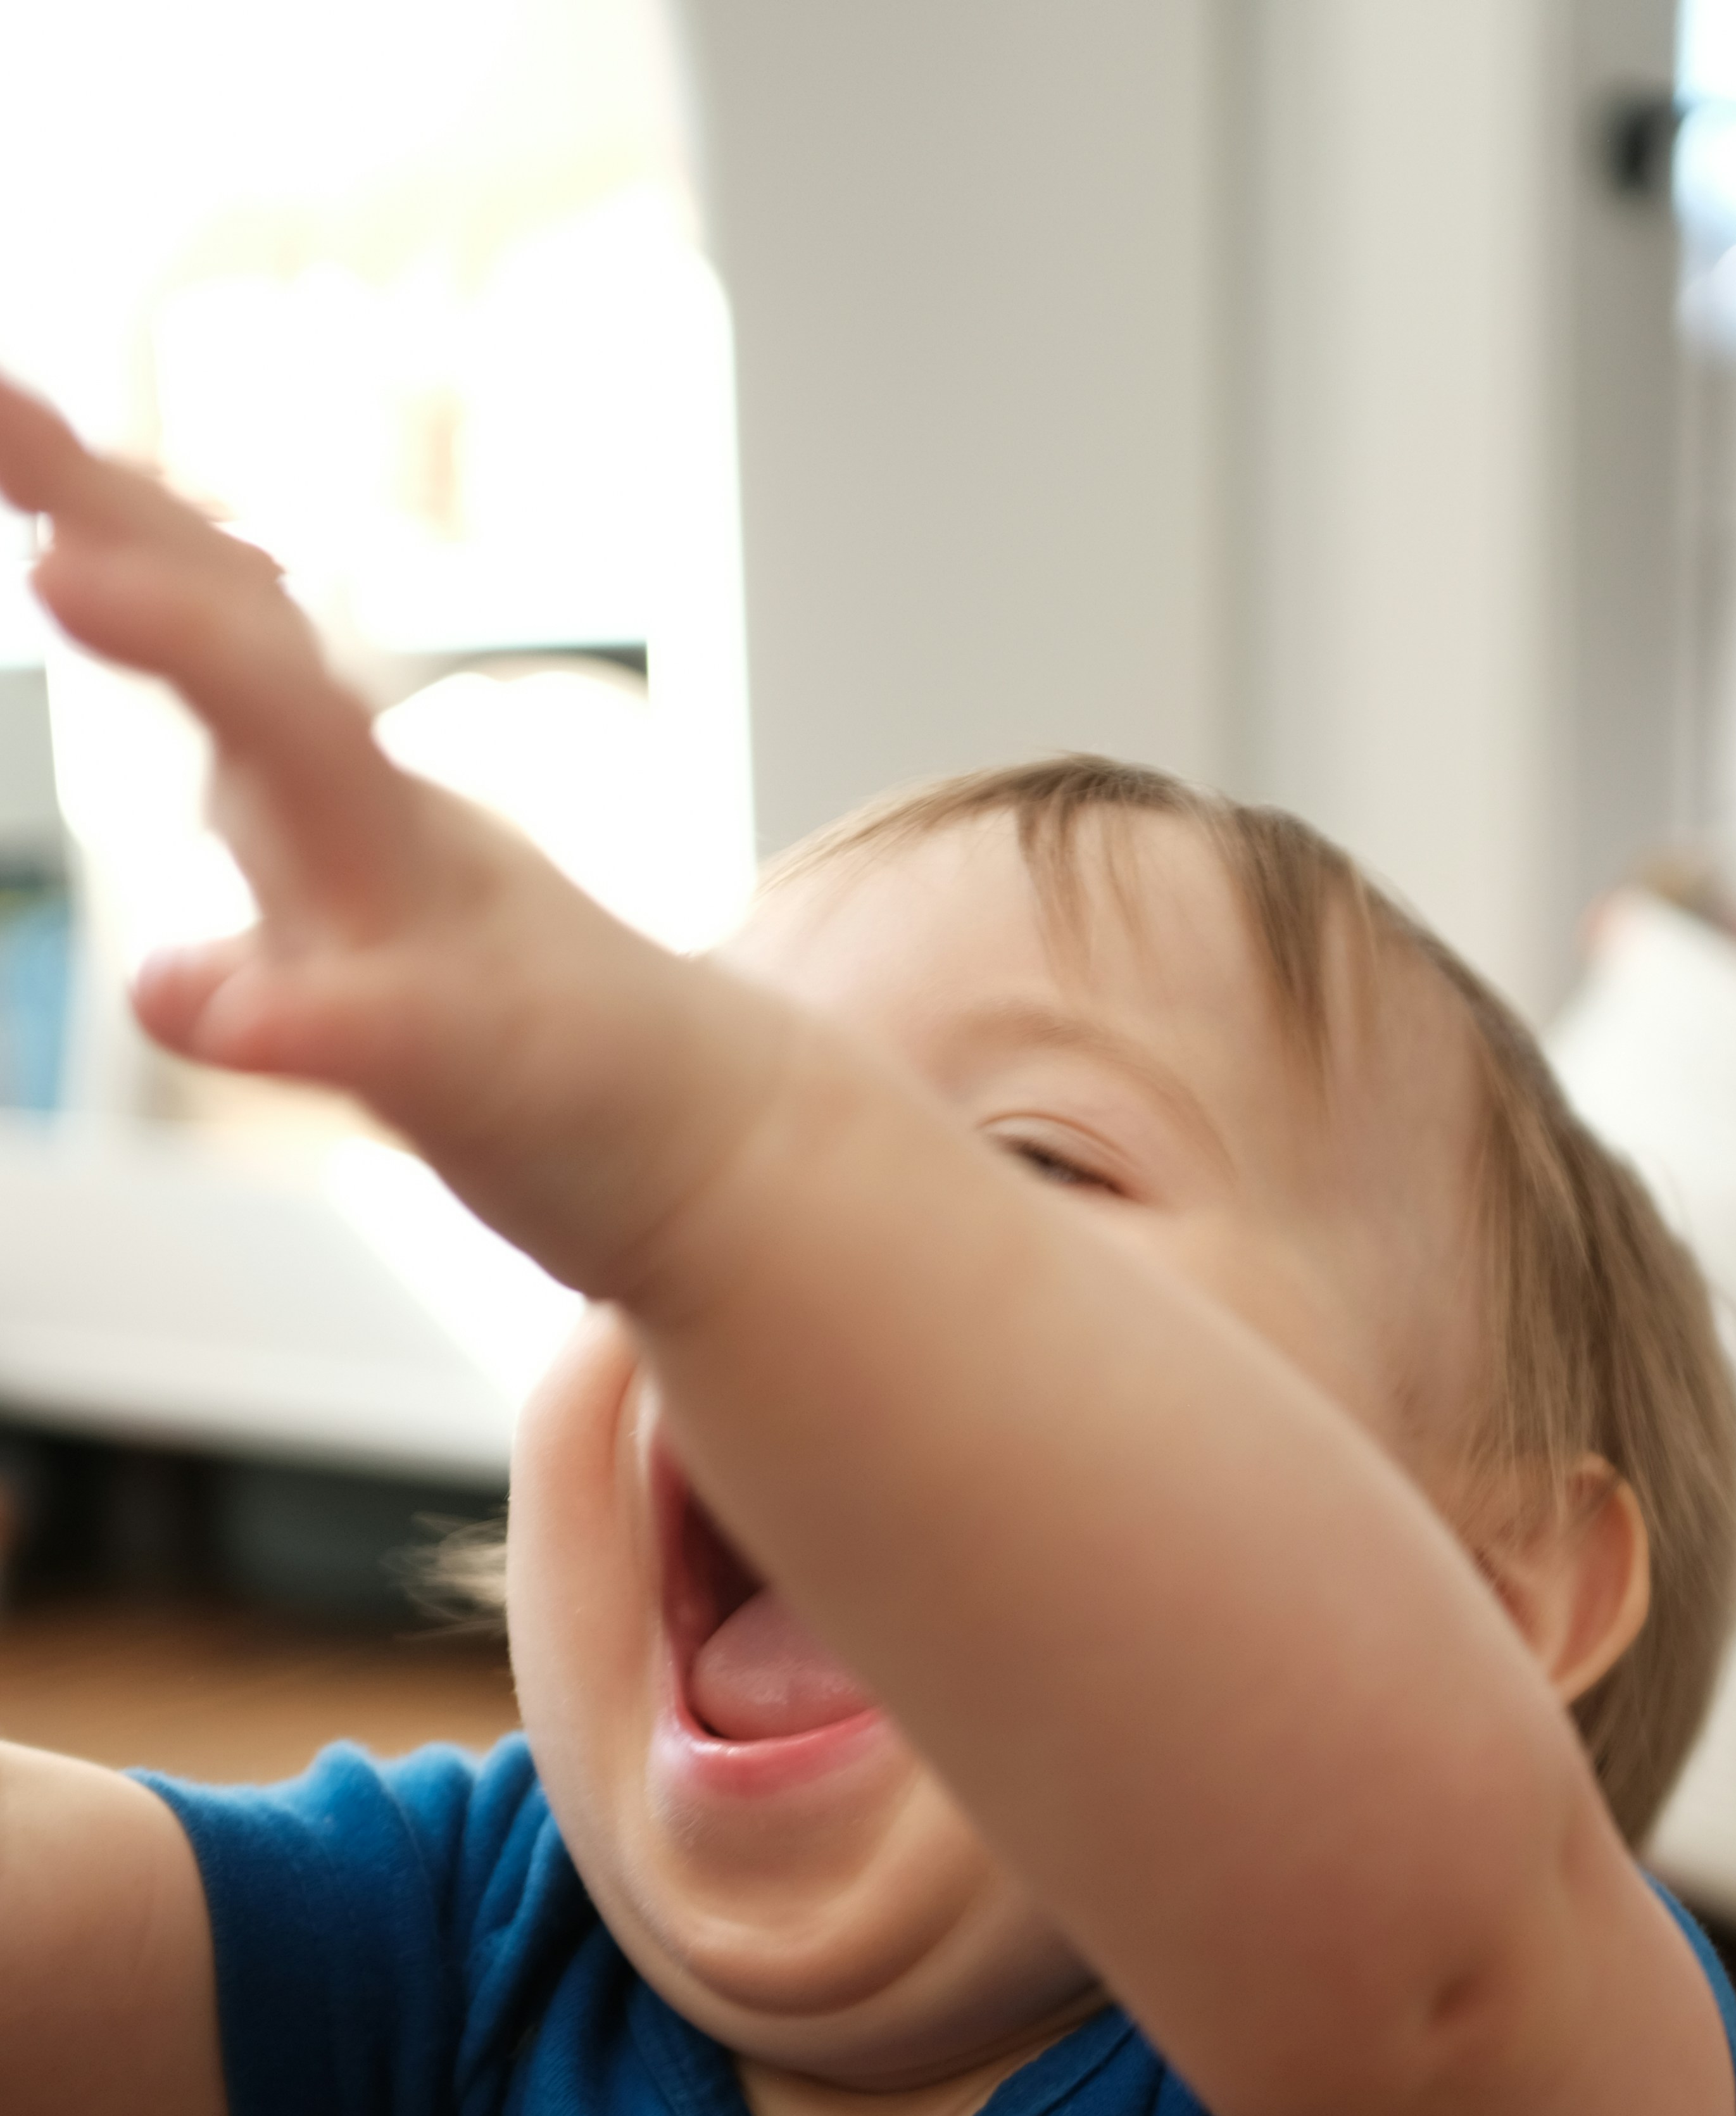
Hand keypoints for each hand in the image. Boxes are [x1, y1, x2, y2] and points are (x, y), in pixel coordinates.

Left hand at [0, 373, 783, 1295]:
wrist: (722, 1154)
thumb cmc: (554, 1071)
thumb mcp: (391, 1016)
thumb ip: (276, 978)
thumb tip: (161, 983)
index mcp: (350, 813)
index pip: (225, 630)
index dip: (111, 515)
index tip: (2, 399)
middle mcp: (382, 836)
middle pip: (246, 653)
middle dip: (117, 528)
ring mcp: (435, 933)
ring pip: (310, 763)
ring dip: (190, 649)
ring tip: (57, 571)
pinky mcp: (484, 1063)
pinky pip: (378, 1024)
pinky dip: (288, 1011)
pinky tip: (180, 1003)